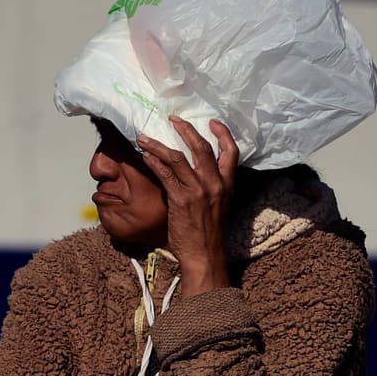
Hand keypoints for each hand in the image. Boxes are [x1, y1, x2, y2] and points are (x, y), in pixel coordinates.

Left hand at [136, 117, 237, 296]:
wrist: (204, 255)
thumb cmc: (208, 235)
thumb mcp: (220, 207)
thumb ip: (213, 189)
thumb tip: (199, 178)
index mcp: (228, 185)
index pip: (232, 152)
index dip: (222, 134)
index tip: (212, 122)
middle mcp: (215, 184)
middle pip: (202, 147)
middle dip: (186, 130)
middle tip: (173, 119)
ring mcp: (198, 190)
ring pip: (178, 156)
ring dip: (159, 144)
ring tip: (145, 138)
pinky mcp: (181, 199)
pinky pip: (165, 173)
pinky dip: (153, 162)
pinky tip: (144, 156)